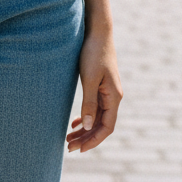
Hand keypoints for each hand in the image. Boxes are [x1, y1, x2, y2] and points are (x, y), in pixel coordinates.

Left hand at [67, 27, 121, 153]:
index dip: (93, 140)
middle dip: (86, 138)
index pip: (106, 127)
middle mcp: (113, 97)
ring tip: (68, 139)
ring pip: (97, 117)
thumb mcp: (89, 78)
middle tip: (68, 147)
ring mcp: (107, 92)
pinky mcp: (100, 85)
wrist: (98, 31)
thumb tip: (87, 126)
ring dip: (84, 129)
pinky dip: (85, 117)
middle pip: (101, 125)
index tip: (79, 150)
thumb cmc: (93, 53)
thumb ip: (89, 102)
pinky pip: (95, 108)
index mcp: (114, 97)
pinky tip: (74, 123)